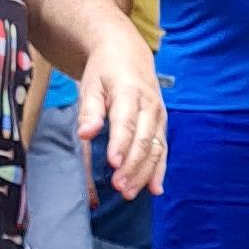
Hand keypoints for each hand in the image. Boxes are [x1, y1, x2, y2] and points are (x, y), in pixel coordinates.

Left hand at [77, 26, 167, 199]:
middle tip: (119, 187)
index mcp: (130, 92)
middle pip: (144, 141)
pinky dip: (159, 171)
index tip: (113, 164)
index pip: (126, 123)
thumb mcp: (91, 84)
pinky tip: (154, 189)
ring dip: (144, 174)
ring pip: (155, 150)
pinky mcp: (161, 126)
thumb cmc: (105, 71)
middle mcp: (150, 106)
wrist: (127, 55)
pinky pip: (163, 151)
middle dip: (133, 167)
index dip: (121, 145)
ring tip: (129, 193)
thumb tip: (86, 133)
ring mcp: (159, 117)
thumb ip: (90, 110)